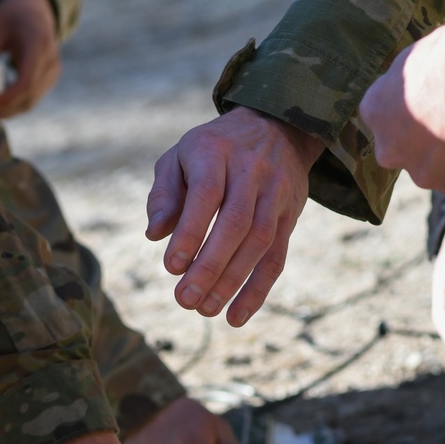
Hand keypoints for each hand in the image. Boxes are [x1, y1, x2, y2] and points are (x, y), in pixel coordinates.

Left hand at [0, 0, 60, 118]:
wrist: (34, 7)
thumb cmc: (10, 15)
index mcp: (39, 44)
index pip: (26, 82)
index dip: (6, 98)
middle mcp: (51, 62)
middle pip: (29, 98)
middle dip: (4, 109)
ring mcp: (53, 73)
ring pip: (30, 103)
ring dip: (8, 111)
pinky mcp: (49, 80)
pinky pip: (32, 100)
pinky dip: (14, 105)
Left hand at [146, 107, 323, 325]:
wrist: (276, 126)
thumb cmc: (213, 150)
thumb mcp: (180, 157)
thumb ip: (164, 194)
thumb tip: (154, 235)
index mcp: (217, 152)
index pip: (207, 195)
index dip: (190, 233)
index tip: (171, 268)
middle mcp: (251, 170)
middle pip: (235, 224)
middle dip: (210, 267)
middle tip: (185, 300)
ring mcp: (275, 194)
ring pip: (258, 243)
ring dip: (232, 283)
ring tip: (204, 310)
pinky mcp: (289, 216)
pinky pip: (277, 258)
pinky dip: (257, 291)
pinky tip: (236, 317)